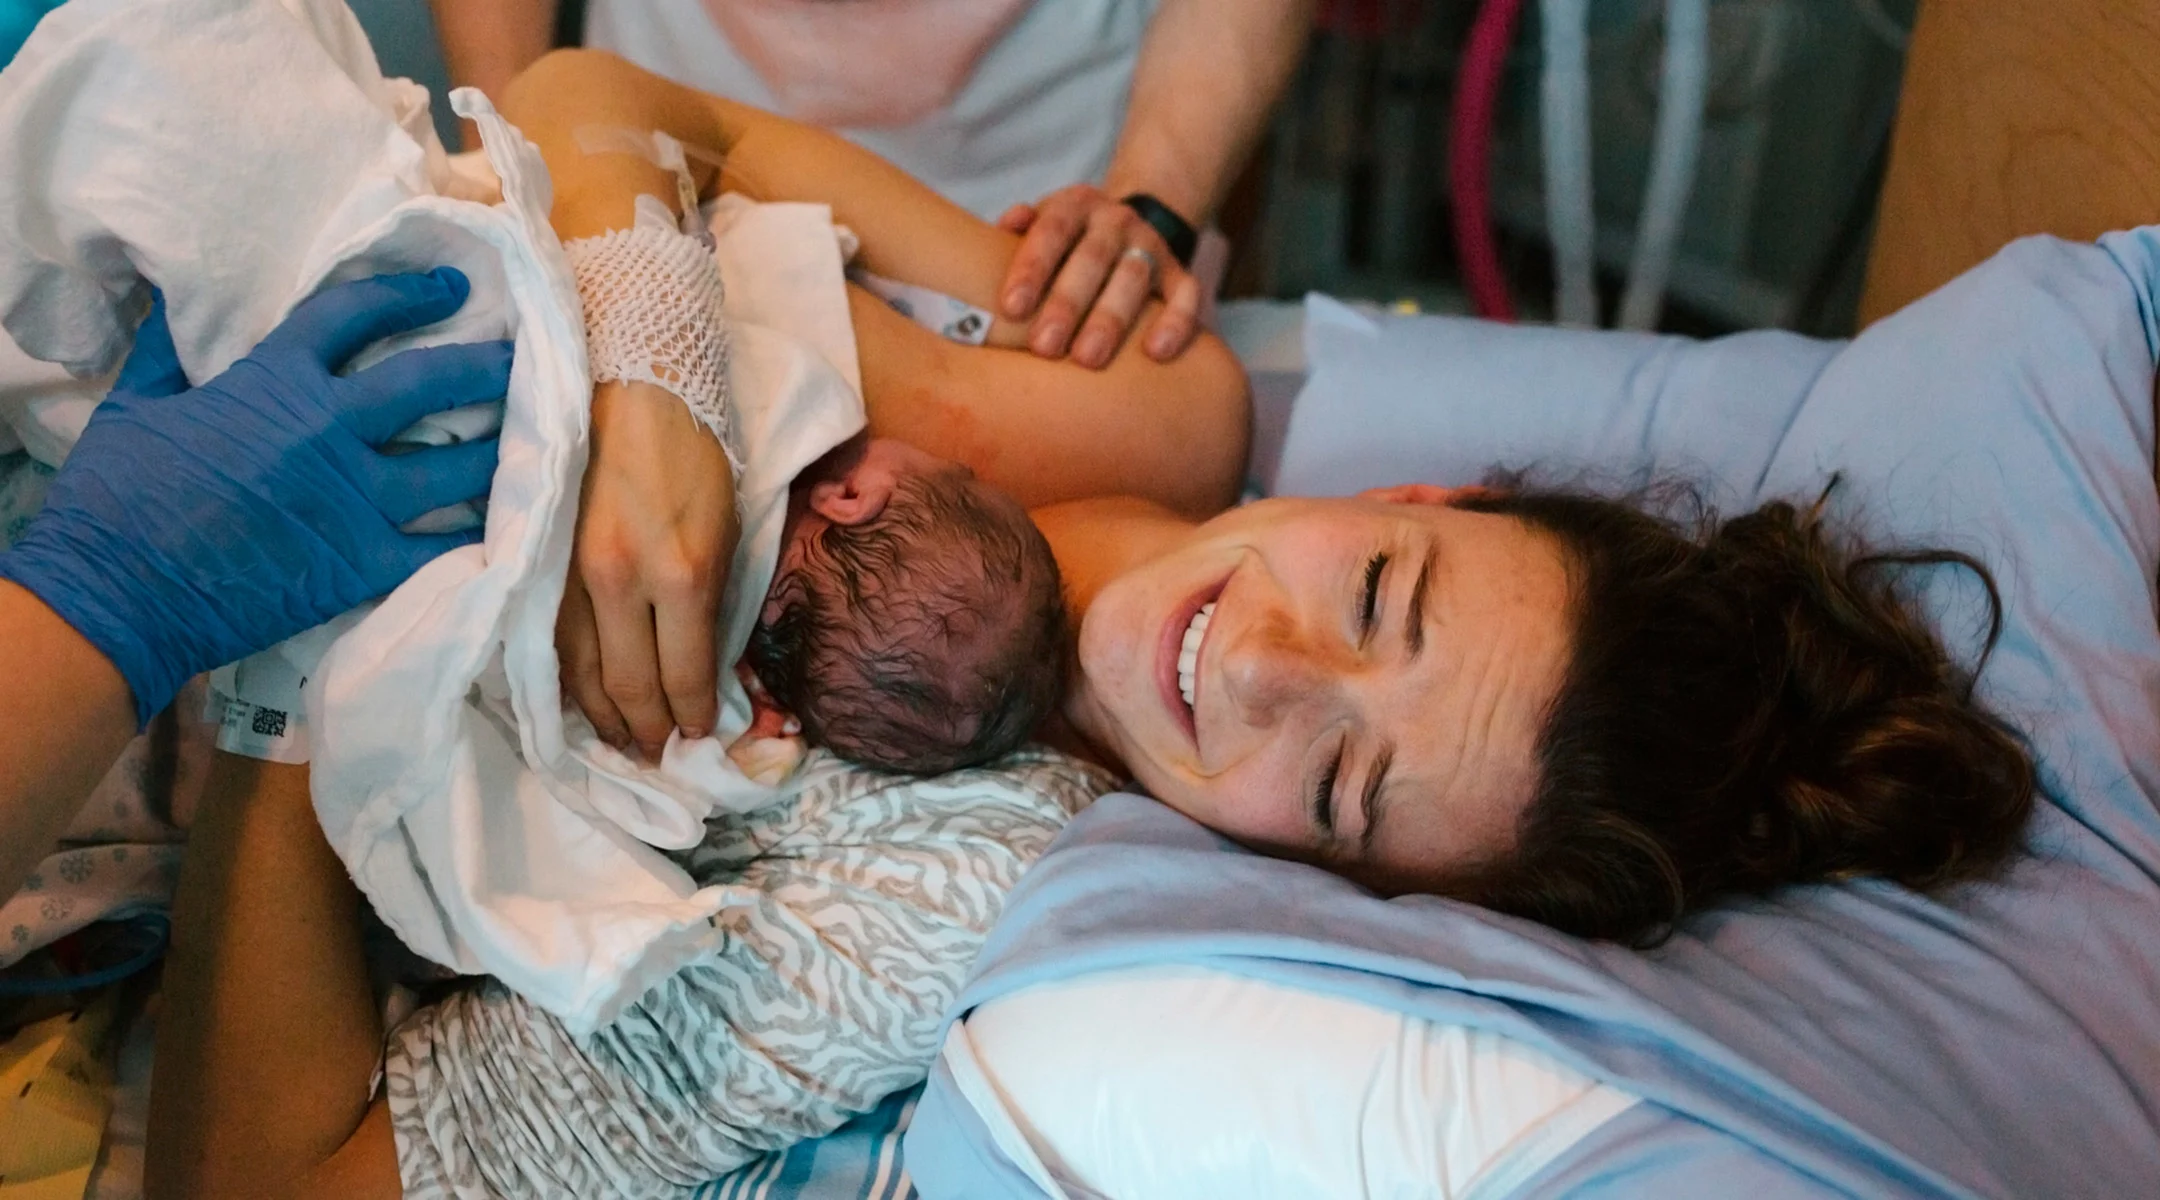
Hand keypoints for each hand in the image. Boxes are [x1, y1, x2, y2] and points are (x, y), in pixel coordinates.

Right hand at [0, 270, 508, 724]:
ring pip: (456, 466)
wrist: (119, 593)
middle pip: (430, 383)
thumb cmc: (118, 497)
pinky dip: (482, 537)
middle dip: (483, 364)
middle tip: (522, 355)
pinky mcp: (363, 565)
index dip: (408, 293)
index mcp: (277, 382)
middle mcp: (331, 431)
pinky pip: (444, 548)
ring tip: (541, 435)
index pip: (355, 314)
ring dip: (502, 448)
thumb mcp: (137, 405)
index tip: (450, 289)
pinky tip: (515, 524)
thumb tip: (176, 306)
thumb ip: (170, 351)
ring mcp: (355, 500)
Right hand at [557, 380, 737, 758]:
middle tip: (657, 754)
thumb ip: (712, 607)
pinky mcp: (544, 563)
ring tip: (621, 740)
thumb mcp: (727, 536)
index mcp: (679, 572)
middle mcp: (619, 581)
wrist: (637, 391)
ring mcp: (571, 573)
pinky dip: (568, 680)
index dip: (690, 717)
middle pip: (626, 687)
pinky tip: (582, 699)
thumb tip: (705, 672)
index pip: (683, 675)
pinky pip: (551, 641)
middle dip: (645, 731)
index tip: (698, 737)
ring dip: (601, 716)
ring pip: (578, 673)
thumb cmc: (697, 459)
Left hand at [996, 184, 1202, 368]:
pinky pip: (1186, 295)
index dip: (1032, 267)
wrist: (1125, 229)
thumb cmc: (1063, 245)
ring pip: (1134, 279)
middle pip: (1092, 259)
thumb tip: (1008, 222)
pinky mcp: (1179, 274)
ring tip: (1088, 360)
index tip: (1012, 307)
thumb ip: (1017, 232)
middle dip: (1067, 304)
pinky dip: (1176, 322)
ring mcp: (1151, 246)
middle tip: (1044, 347)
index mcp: (1075, 206)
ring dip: (1110, 320)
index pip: (1052, 230)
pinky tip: (1155, 353)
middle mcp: (1115, 221)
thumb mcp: (1040, 227)